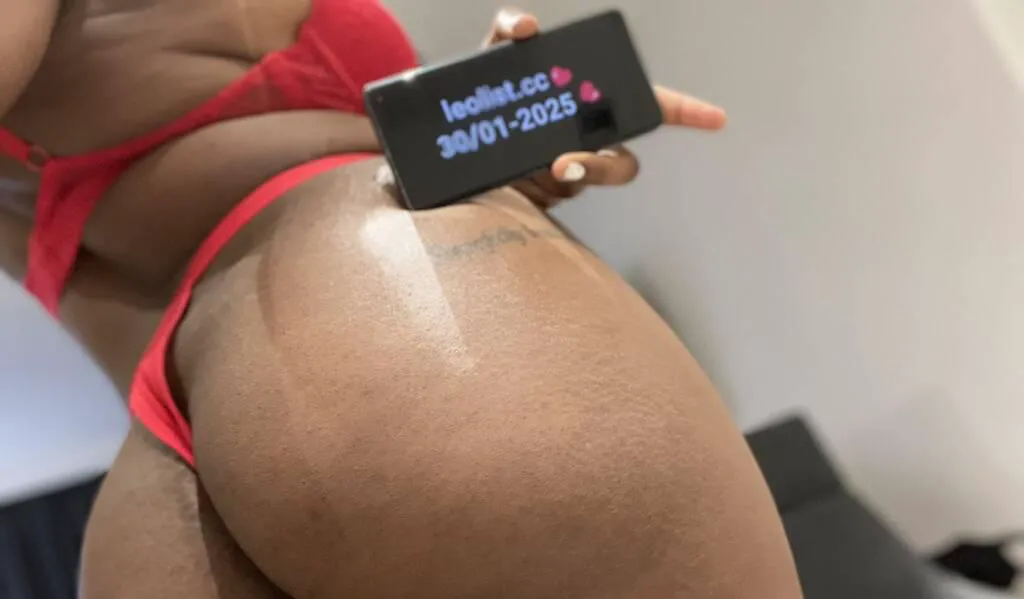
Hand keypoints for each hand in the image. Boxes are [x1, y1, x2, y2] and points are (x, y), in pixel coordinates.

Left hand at [485, 8, 727, 208]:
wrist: (443, 146)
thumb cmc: (478, 99)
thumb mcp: (489, 60)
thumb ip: (507, 32)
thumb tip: (529, 26)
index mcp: (587, 105)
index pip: (645, 109)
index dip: (685, 111)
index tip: (716, 119)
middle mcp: (584, 141)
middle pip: (621, 162)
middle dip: (603, 163)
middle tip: (567, 161)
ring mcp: (564, 172)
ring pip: (582, 183)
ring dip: (567, 176)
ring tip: (538, 168)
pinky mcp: (539, 198)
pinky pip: (548, 198)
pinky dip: (532, 187)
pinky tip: (510, 176)